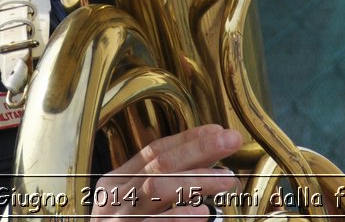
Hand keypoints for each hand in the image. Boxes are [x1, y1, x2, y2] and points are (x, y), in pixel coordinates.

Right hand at [90, 125, 241, 219]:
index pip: (154, 151)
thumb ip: (164, 184)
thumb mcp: (138, 206)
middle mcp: (113, 197)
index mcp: (115, 183)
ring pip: (155, 189)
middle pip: (158, 164)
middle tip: (232, 141)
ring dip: (195, 180)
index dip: (188, 139)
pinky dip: (178, 218)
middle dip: (198, 149)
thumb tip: (208, 159)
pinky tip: (202, 212)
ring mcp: (117, 220)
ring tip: (227, 179)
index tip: (219, 131)